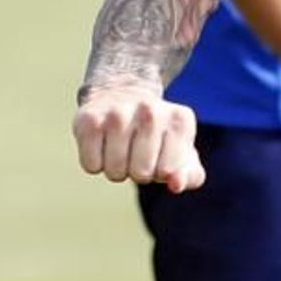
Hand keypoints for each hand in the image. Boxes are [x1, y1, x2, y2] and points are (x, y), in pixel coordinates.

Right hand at [75, 81, 205, 193]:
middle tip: (137, 151)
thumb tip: (176, 185)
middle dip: (138, 172)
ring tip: (121, 146)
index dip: (160, 172)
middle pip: (141, 174)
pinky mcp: (90, 119)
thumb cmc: (157, 136)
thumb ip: (189, 176)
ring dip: (116, 169)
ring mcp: (118, 114)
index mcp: (180, 121)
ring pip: (115, 172)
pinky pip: (91, 166)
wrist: (121, 95)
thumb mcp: (181, 155)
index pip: (166, 173)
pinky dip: (95, 162)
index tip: (160, 153)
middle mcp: (150, 111)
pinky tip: (103, 142)